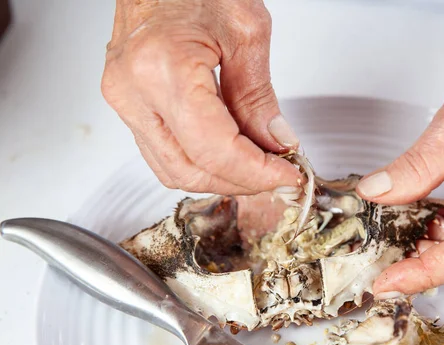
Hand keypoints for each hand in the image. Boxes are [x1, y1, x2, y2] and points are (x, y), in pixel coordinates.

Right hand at [101, 0, 300, 194]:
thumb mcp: (247, 32)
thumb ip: (259, 97)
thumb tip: (276, 143)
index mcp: (162, 68)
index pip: (213, 149)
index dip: (256, 172)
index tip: (287, 175)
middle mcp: (132, 91)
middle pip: (191, 170)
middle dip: (241, 182)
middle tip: (278, 175)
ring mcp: (124, 101)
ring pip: (174, 171)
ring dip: (221, 178)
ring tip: (257, 167)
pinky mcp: (128, 105)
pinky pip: (163, 154)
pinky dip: (200, 163)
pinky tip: (229, 156)